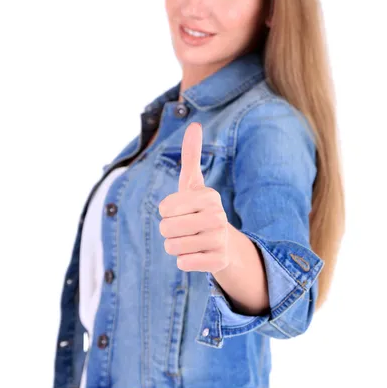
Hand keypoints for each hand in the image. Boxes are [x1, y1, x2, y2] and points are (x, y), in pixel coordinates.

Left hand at [158, 122, 229, 272]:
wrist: (221, 242)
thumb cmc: (198, 209)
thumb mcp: (192, 183)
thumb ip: (191, 155)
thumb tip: (195, 124)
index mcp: (209, 197)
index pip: (164, 208)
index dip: (166, 212)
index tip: (182, 211)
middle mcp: (218, 217)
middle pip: (166, 228)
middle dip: (169, 231)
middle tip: (185, 229)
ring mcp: (220, 240)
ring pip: (172, 247)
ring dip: (176, 247)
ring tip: (191, 241)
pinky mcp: (219, 261)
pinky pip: (183, 263)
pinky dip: (185, 261)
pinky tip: (198, 255)